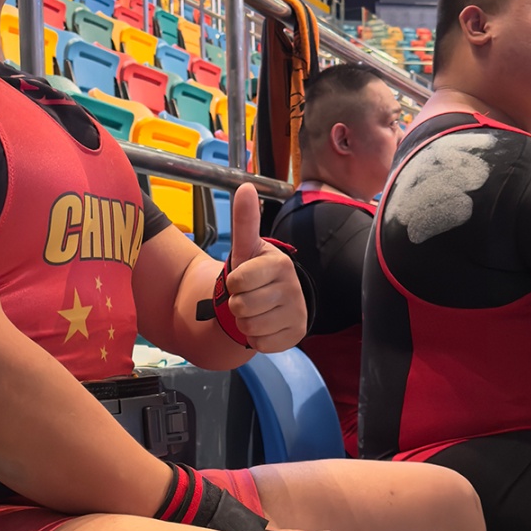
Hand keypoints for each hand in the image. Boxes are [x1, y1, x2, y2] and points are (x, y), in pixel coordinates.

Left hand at [223, 183, 307, 352]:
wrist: (270, 302)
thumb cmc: (255, 273)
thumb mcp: (246, 248)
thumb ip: (245, 221)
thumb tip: (245, 186)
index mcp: (280, 265)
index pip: (237, 282)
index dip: (233, 283)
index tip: (242, 278)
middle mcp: (293, 288)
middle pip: (241, 306)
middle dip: (237, 304)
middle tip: (248, 296)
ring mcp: (297, 313)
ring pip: (249, 327)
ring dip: (245, 322)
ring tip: (256, 310)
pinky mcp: (296, 335)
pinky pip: (261, 344)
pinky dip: (256, 338)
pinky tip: (264, 324)